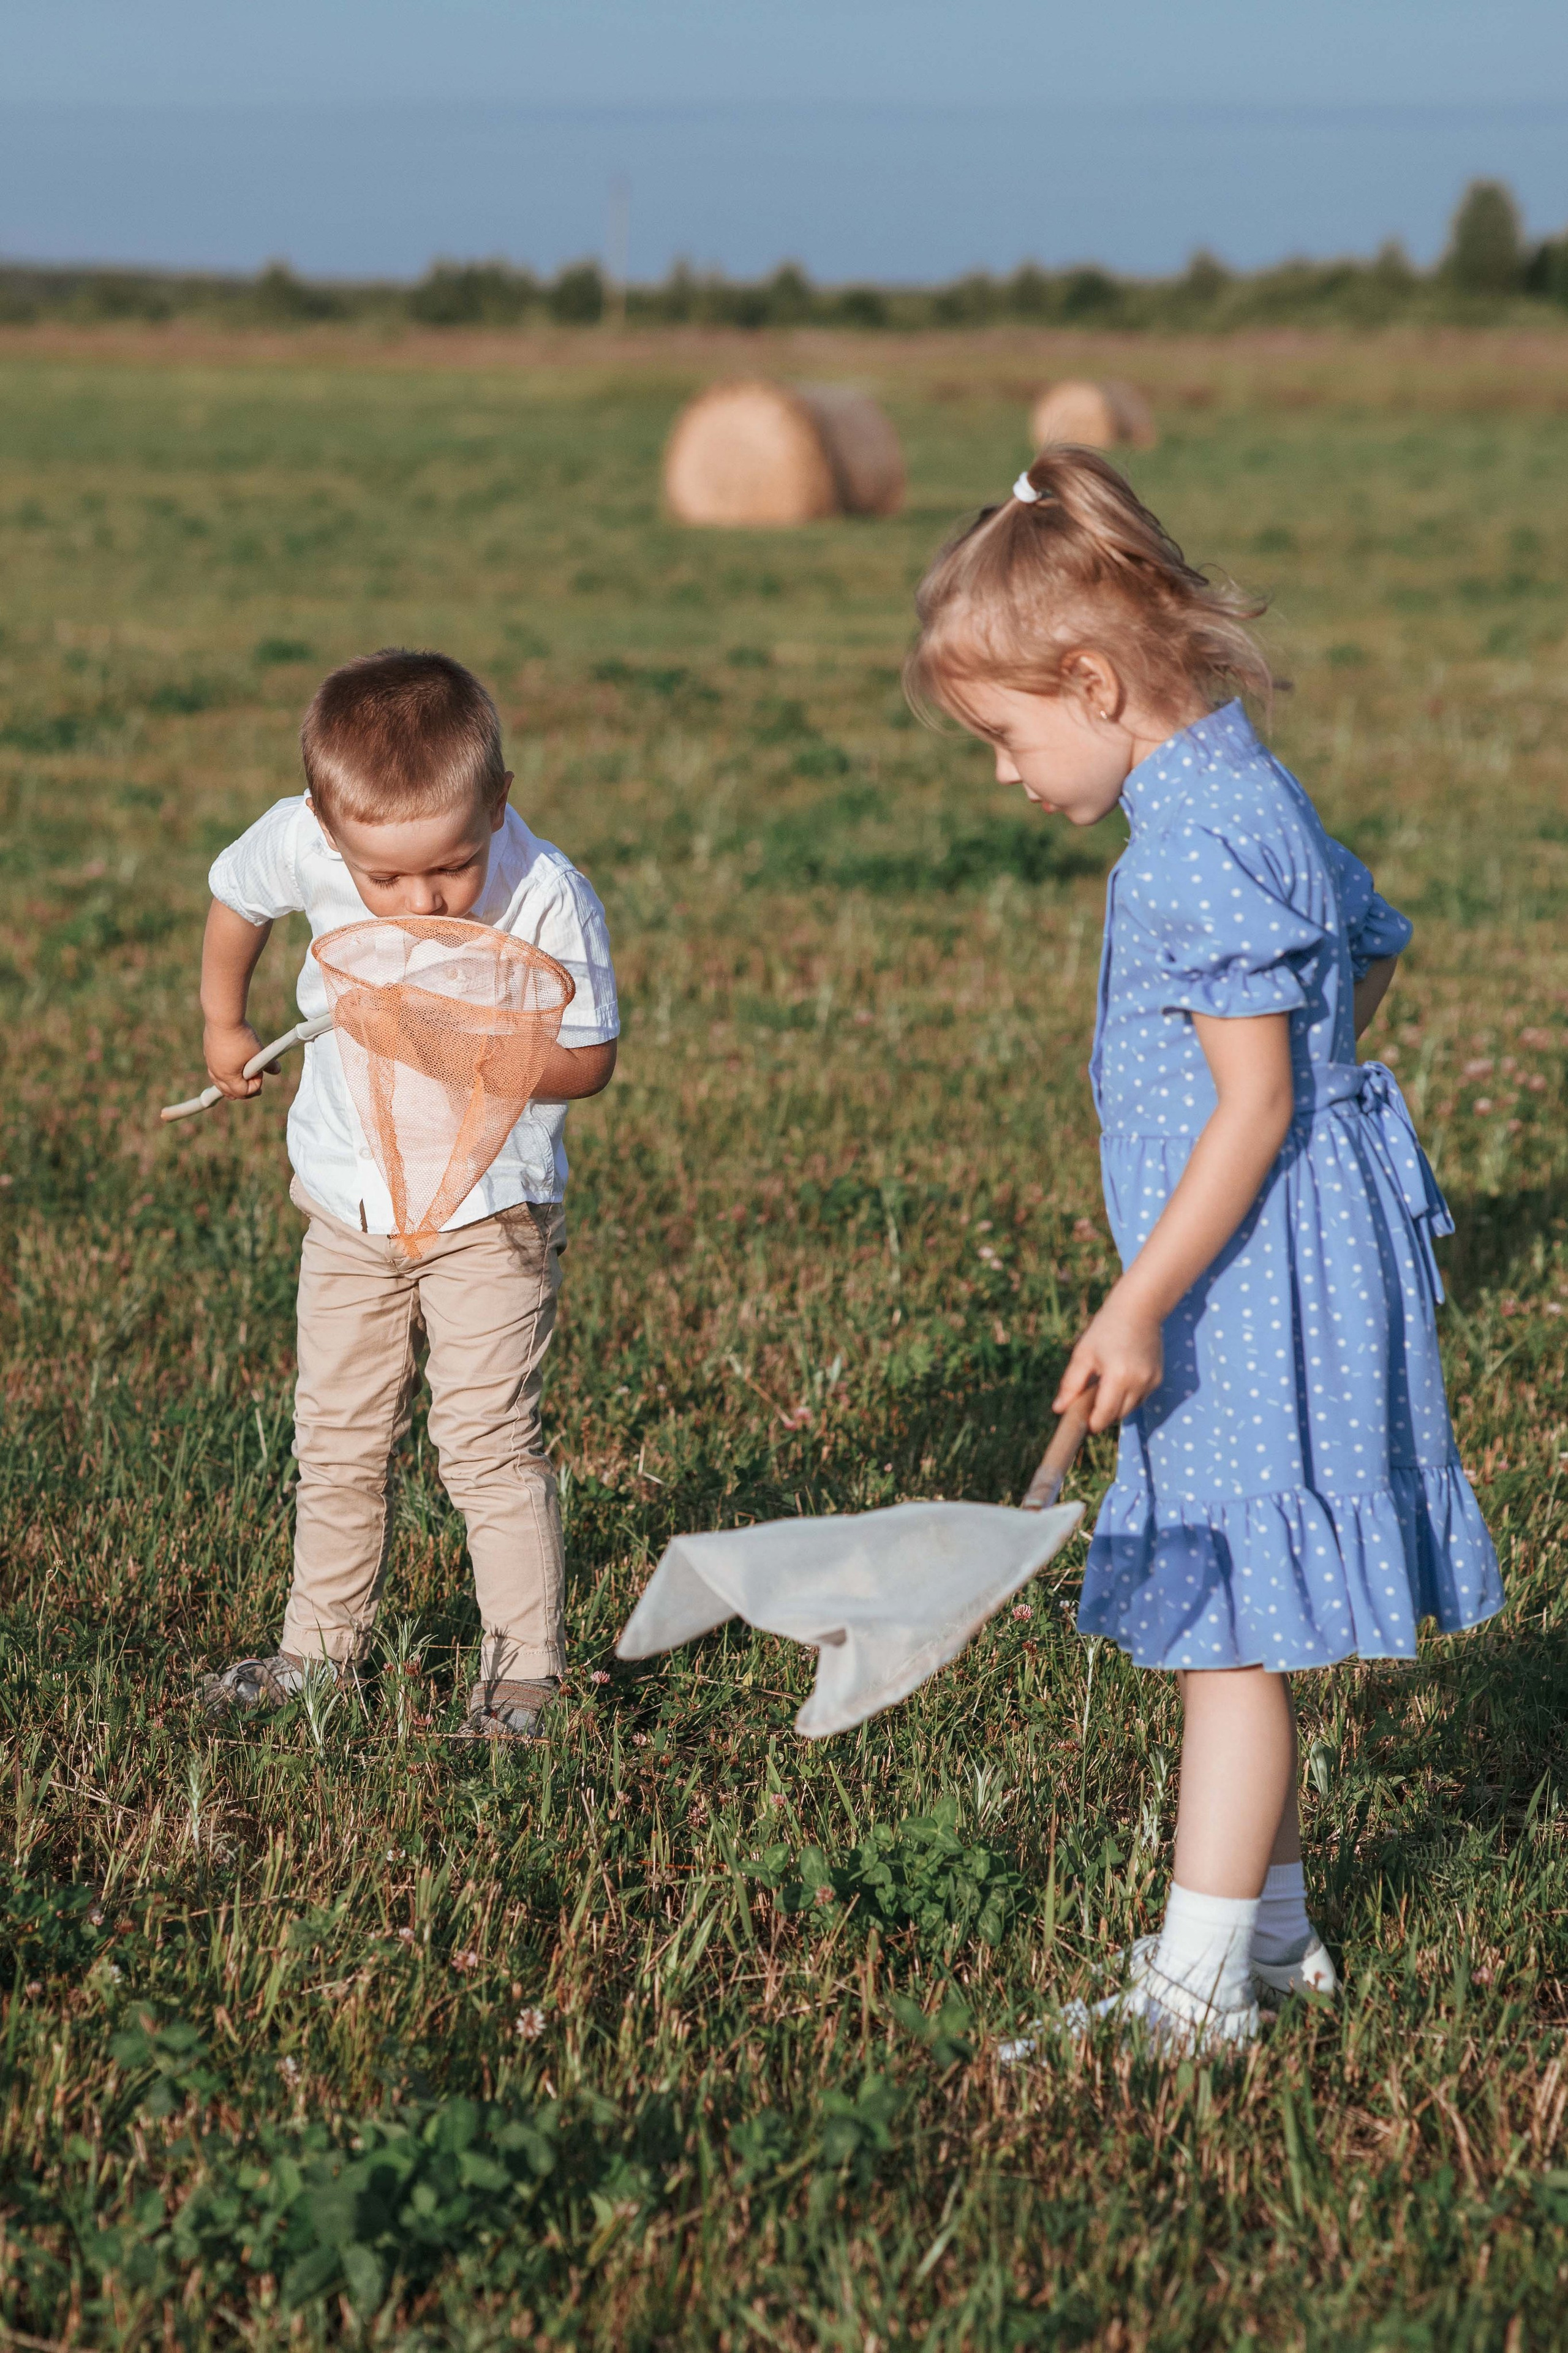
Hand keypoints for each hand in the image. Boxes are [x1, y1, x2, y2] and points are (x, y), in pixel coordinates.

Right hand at [203, 1019, 268, 1100]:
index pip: (243, 1091)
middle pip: (228, 1091)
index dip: (255, 1086)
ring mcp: (210, 1063)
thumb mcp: (258, 1052)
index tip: (261, 1074)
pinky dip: (223, 1072)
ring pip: (219, 1082)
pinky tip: (229, 1067)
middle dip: (242, 1091)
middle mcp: (216, 1073)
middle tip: (254, 1089)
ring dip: (230, 1084)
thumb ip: (269, 1064)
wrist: (223, 1017)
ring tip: (239, 1082)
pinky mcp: (207, 1052)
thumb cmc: (241, 1037)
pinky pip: (214, 1069)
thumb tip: (277, 1070)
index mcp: (228, 1077)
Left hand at [1054, 1282, 1163, 1431]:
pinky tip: (1117, 1379)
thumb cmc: (1106, 1328)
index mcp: (1118, 1377)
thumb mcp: (1083, 1354)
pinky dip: (1127, 1397)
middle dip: (1101, 1416)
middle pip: (1117, 1416)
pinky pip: (1139, 1399)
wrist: (1139, 1308)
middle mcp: (1139, 1383)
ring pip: (1129, 1410)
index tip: (1079, 1423)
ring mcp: (1151, 1382)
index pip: (1103, 1416)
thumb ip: (1071, 1385)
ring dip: (1114, 1407)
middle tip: (1086, 1403)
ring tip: (1102, 1386)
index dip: (1090, 1424)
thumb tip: (1058, 1410)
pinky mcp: (1158, 1379)